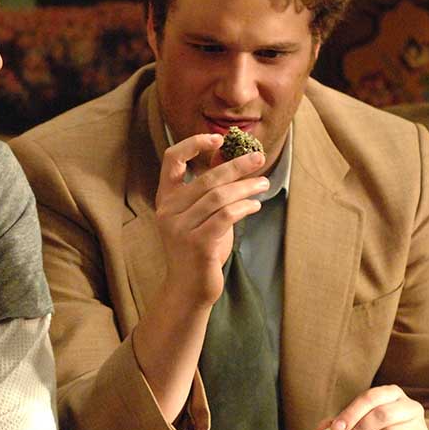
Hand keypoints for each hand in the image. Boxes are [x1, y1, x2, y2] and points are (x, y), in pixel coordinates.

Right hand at [153, 133, 268, 307]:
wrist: (188, 289)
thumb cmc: (199, 249)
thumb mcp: (201, 215)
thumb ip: (210, 190)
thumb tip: (231, 158)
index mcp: (166, 199)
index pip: (171, 159)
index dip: (193, 144)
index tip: (218, 139)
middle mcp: (168, 212)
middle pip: (207, 178)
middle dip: (237, 165)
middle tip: (259, 157)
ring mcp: (180, 229)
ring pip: (219, 197)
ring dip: (246, 187)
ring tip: (263, 184)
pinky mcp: (197, 245)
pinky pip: (226, 217)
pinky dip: (244, 207)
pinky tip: (255, 205)